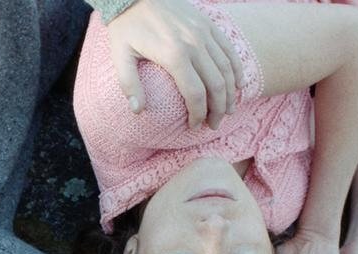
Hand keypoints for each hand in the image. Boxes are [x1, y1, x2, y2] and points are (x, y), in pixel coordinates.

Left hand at [106, 0, 243, 129]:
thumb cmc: (126, 27)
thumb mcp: (120, 56)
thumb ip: (128, 84)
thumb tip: (138, 111)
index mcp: (174, 55)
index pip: (195, 93)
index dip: (198, 113)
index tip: (194, 126)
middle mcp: (194, 44)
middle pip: (216, 84)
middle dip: (217, 109)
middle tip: (213, 125)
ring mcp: (205, 32)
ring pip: (227, 68)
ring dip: (230, 93)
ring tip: (227, 111)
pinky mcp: (209, 24)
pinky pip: (229, 49)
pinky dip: (236, 68)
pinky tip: (237, 84)